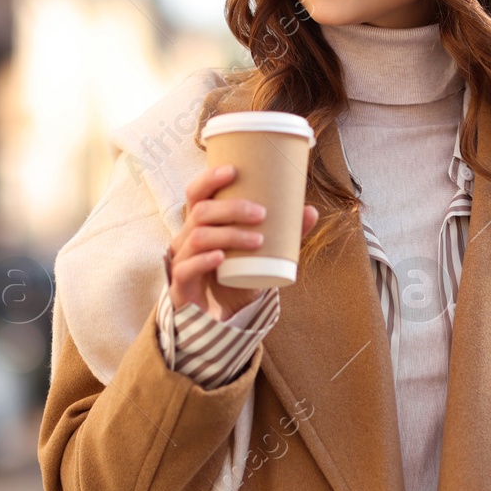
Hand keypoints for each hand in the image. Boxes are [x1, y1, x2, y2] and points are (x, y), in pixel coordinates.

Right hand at [166, 163, 318, 320]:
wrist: (220, 319)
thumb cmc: (236, 278)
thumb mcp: (260, 255)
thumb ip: (284, 235)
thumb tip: (310, 210)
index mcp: (200, 224)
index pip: (196, 193)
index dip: (209, 179)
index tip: (234, 171)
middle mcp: (186, 238)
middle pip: (200, 211)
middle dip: (231, 208)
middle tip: (261, 213)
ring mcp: (181, 261)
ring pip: (198, 238)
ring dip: (229, 234)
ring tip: (257, 240)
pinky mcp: (180, 286)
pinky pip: (186, 268)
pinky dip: (204, 261)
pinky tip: (221, 257)